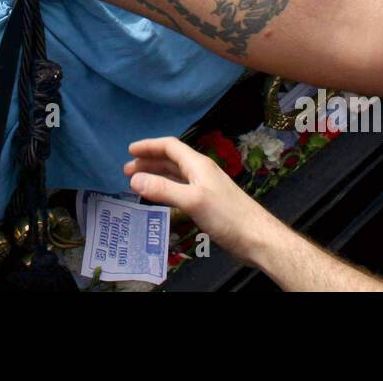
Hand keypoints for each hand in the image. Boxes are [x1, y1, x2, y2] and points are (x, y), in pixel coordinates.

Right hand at [124, 136, 271, 266]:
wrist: (256, 237)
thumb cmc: (226, 215)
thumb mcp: (192, 200)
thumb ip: (163, 188)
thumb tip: (135, 179)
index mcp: (198, 164)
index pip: (170, 146)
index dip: (149, 146)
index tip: (129, 151)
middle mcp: (201, 172)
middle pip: (171, 160)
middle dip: (148, 162)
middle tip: (127, 171)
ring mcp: (205, 187)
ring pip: (175, 175)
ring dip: (156, 175)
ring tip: (137, 183)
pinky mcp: (207, 203)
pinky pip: (180, 189)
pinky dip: (166, 190)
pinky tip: (159, 198)